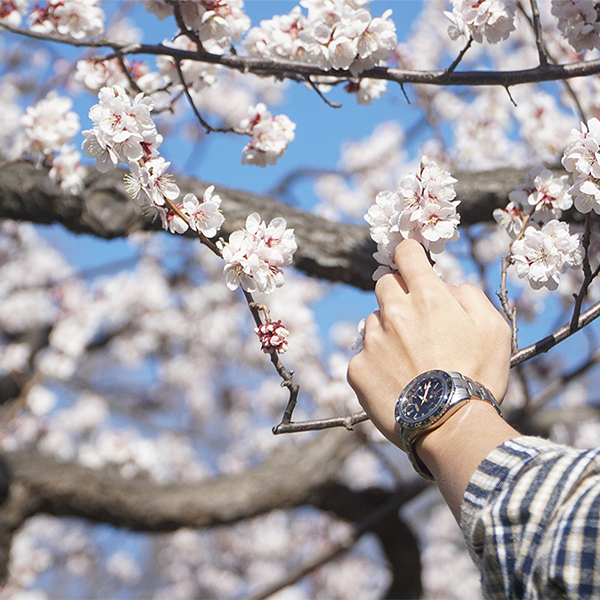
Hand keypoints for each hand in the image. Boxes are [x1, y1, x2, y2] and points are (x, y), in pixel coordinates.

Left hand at [347, 239, 511, 446]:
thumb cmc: (478, 376)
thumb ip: (468, 295)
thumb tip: (446, 285)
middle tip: (417, 322)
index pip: (406, 254)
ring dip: (388, 331)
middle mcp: (394, 312)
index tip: (412, 263)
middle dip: (399, 294)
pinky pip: (363, 355)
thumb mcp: (494, 328)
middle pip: (385, 284)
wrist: (451, 426)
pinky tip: (396, 381)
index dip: (409, 255)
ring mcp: (372, 340)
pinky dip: (376, 363)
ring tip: (410, 361)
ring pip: (374, 321)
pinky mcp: (357, 368)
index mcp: (427, 297)